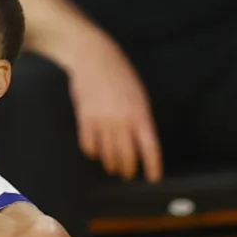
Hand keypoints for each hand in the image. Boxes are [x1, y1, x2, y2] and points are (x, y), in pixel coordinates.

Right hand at [68, 38, 161, 181]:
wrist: (92, 57)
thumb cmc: (118, 73)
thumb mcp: (138, 93)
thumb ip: (140, 117)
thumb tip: (140, 139)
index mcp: (140, 113)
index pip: (149, 146)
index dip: (152, 165)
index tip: (153, 178)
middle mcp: (121, 120)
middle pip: (126, 156)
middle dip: (127, 169)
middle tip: (127, 174)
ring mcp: (101, 120)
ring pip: (107, 154)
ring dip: (110, 164)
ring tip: (111, 167)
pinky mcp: (84, 118)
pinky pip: (88, 145)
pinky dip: (92, 152)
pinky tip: (95, 152)